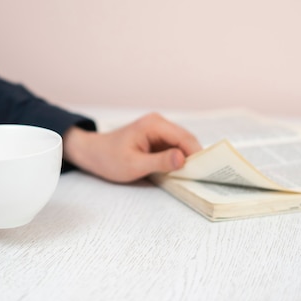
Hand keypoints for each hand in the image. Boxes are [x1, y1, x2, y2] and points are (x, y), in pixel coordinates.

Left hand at [63, 113, 201, 182]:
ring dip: (188, 158)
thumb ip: (159, 162)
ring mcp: (159, 129)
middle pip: (187, 140)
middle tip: (204, 177)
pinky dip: (179, 158)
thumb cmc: (109, 159)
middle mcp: (159, 123)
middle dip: (196, 157)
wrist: (93, 153)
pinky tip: (181, 172)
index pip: (184, 138)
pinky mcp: (157, 138)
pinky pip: (174, 147)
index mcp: (154, 125)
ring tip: (195, 176)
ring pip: (182, 144)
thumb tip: (183, 158)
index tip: (207, 172)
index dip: (197, 154)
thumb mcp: (134, 165)